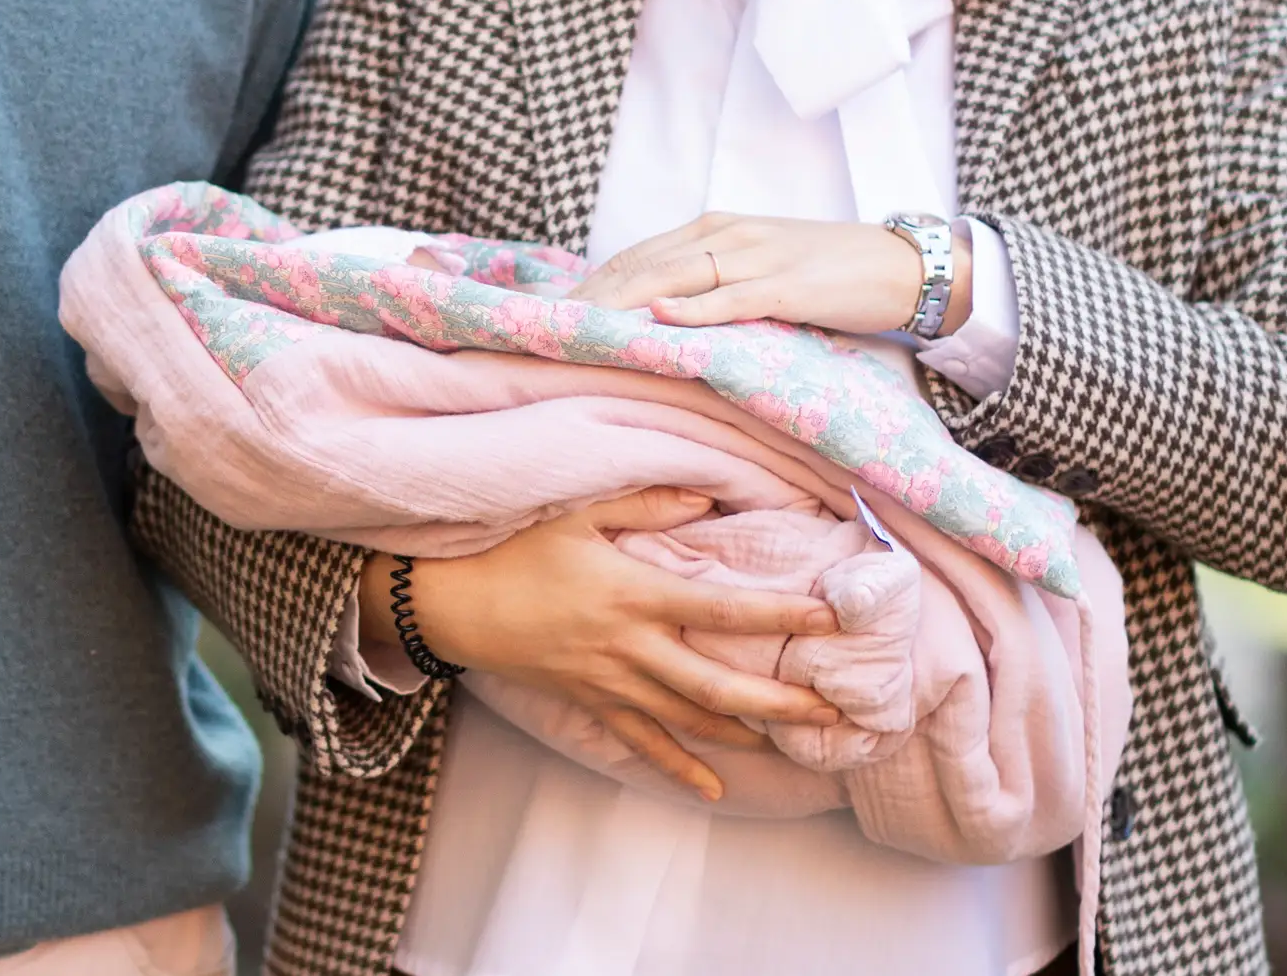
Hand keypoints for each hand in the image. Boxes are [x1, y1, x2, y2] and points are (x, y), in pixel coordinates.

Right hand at [360, 488, 842, 801]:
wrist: (453, 604)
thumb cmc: (515, 551)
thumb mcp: (577, 514)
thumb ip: (645, 503)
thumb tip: (707, 498)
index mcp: (636, 594)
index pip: (725, 609)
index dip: (780, 616)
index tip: (830, 620)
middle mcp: (632, 647)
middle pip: (719, 686)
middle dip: (781, 702)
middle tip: (833, 712)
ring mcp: (611, 683)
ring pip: (690, 721)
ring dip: (746, 734)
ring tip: (798, 743)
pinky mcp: (591, 703)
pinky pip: (642, 743)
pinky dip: (679, 768)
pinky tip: (714, 788)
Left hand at [570, 212, 971, 335]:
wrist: (898, 264)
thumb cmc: (824, 272)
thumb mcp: (755, 268)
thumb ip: (707, 282)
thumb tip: (653, 314)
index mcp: (713, 229)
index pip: (634, 256)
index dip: (589, 286)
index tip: (546, 316)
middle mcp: (726, 235)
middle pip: (642, 265)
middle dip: (590, 299)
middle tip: (542, 331)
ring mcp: (757, 257)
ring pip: (675, 277)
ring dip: (624, 304)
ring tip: (577, 329)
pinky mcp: (788, 285)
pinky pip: (733, 298)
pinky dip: (695, 309)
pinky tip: (661, 318)